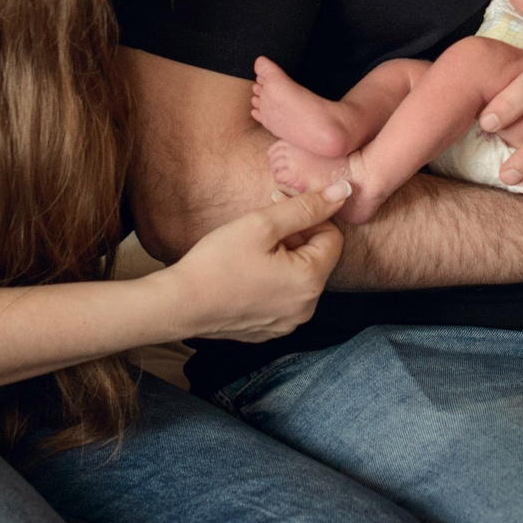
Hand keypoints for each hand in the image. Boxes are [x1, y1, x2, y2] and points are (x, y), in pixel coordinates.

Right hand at [161, 186, 346, 341]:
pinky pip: (284, 298)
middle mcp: (307, 308)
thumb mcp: (262, 224)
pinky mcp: (271, 330)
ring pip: (300, 278)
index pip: (331, 236)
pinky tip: (245, 274)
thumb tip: (343, 191)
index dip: (306, 217)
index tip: (276, 209)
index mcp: (310, 280)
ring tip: (251, 252)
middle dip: (295, 238)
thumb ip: (306, 206)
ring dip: (284, 259)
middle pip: (317, 258)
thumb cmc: (218, 262)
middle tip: (260, 229)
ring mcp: (289, 323)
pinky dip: (272, 281)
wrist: (179, 304)